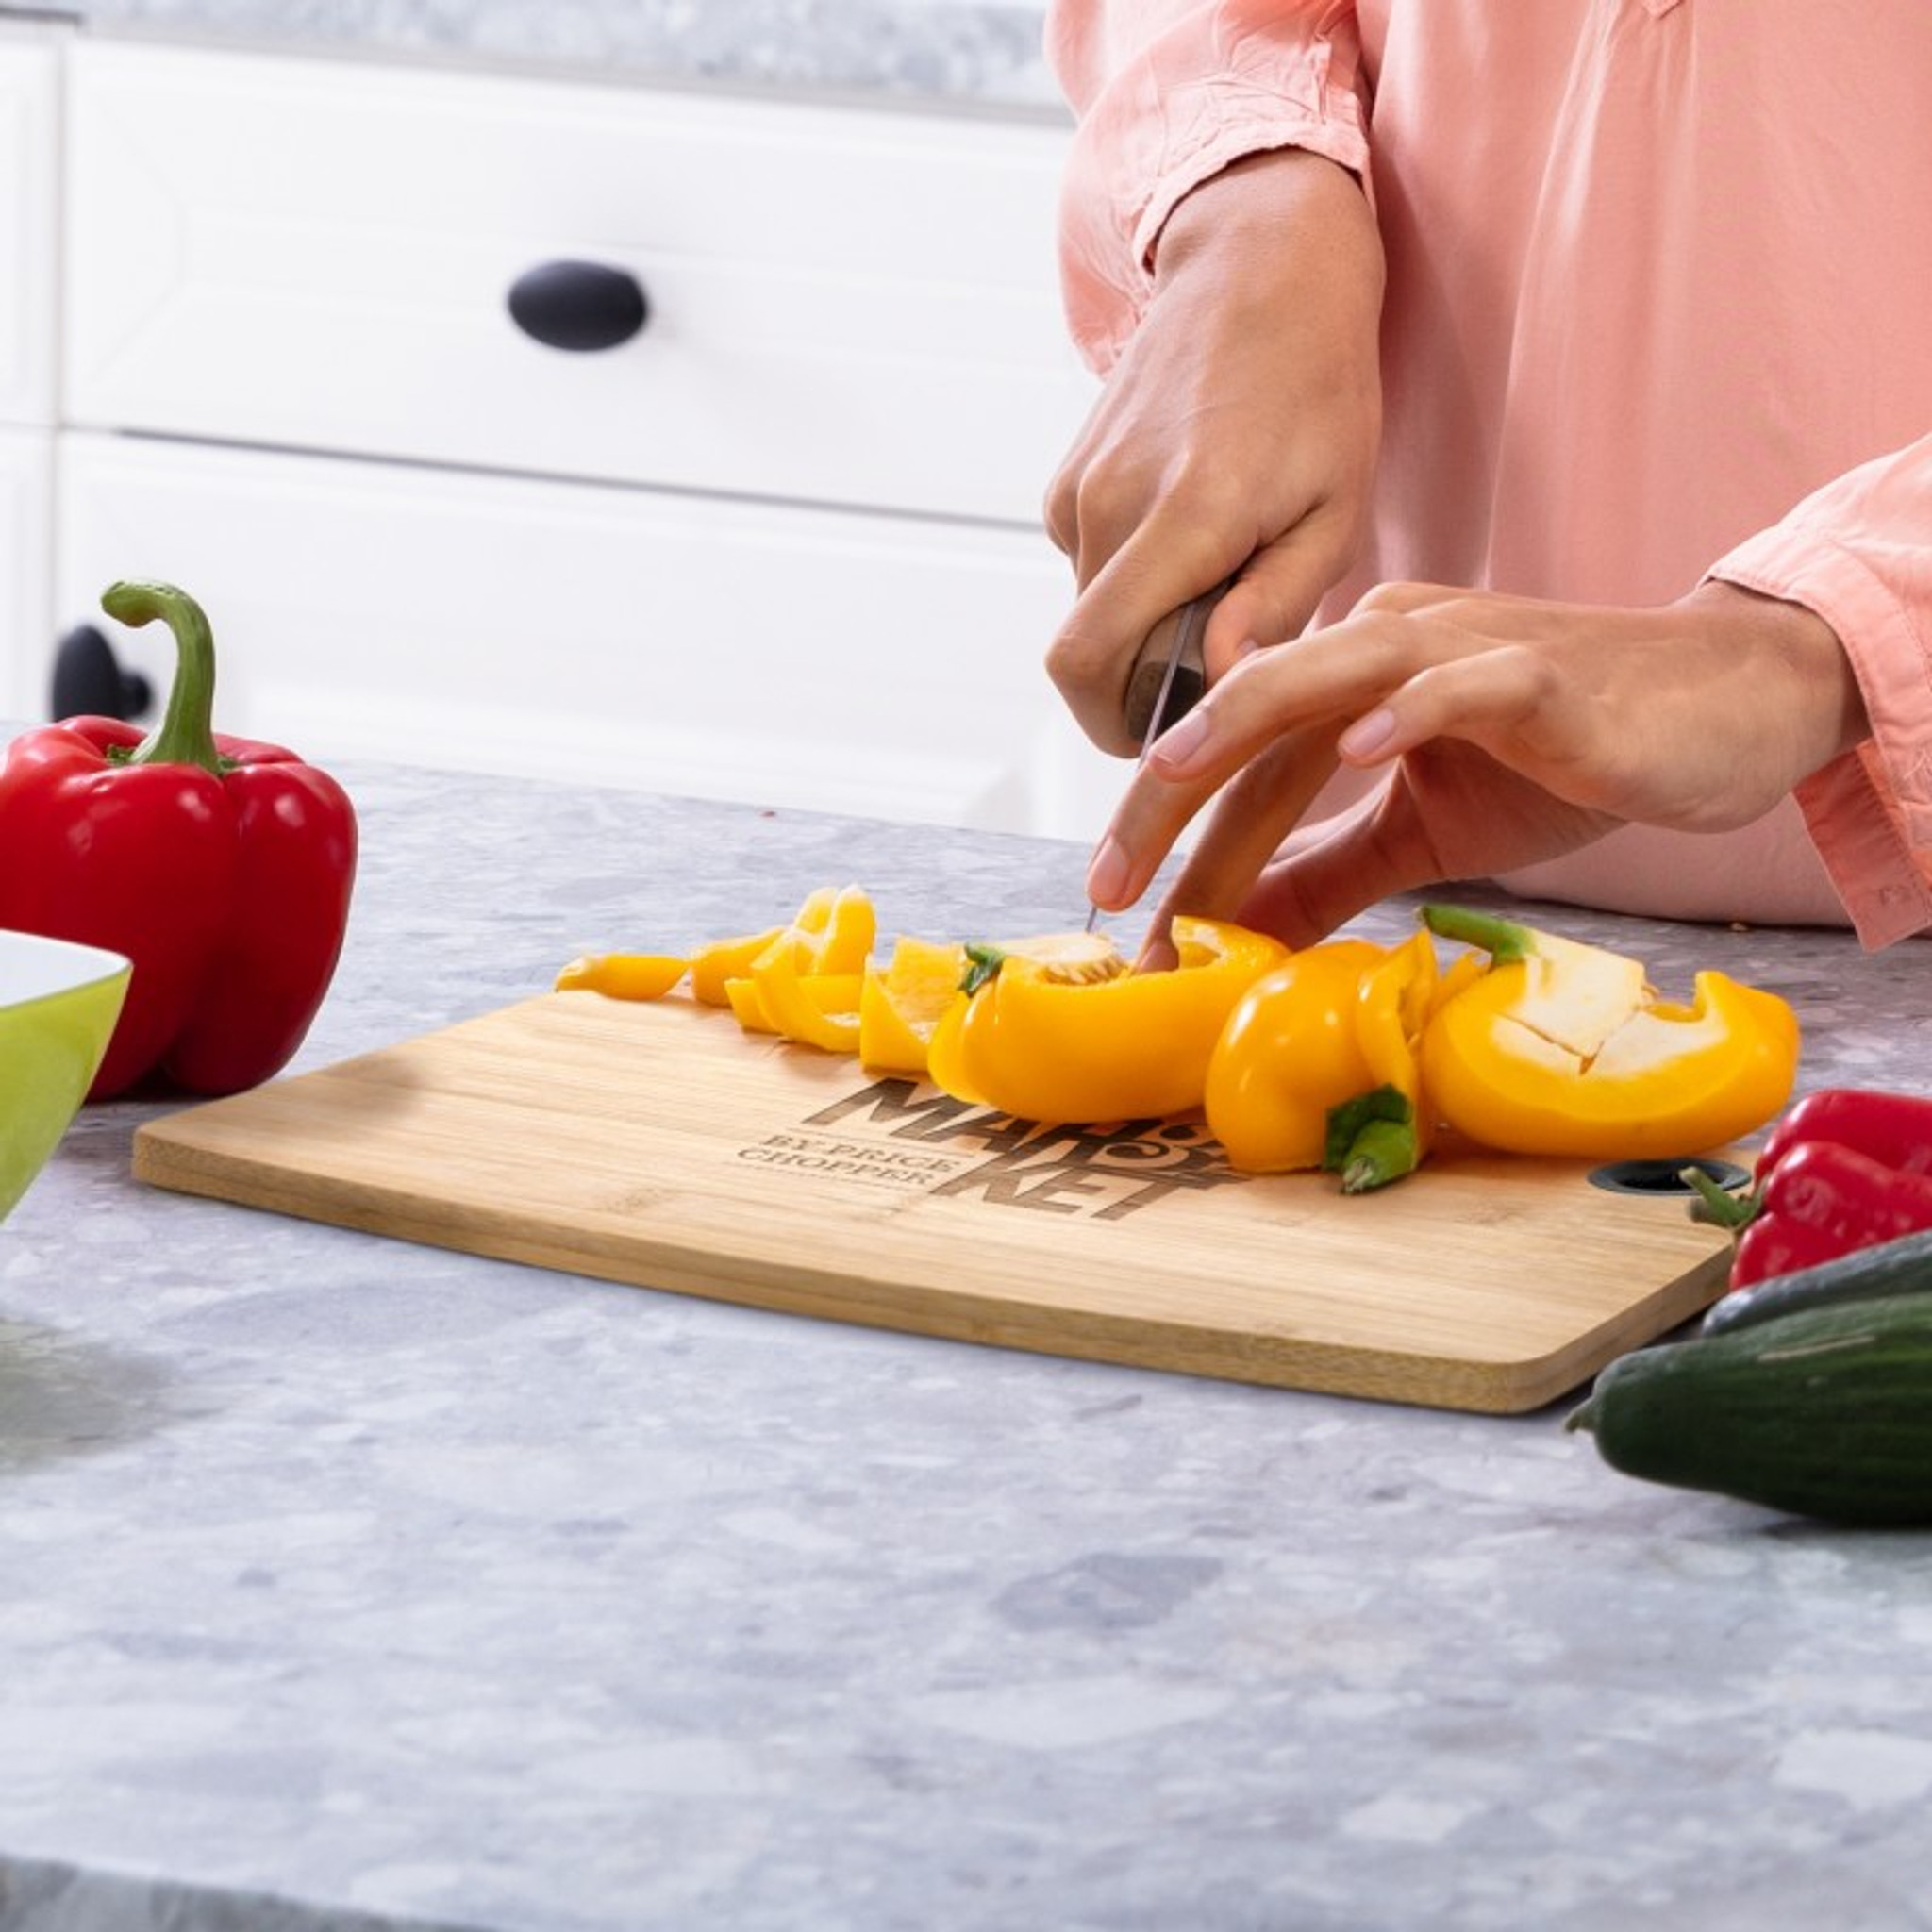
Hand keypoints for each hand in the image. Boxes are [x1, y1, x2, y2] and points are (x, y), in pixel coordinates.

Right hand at [1043, 148, 1384, 754]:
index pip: (1088, 665)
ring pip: (1089, 612)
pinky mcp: (1066, 478)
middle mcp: (1111, 503)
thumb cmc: (1319, 393)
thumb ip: (1272, 607)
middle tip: (1213, 666)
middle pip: (1085, 655)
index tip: (1170, 738)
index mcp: (1185, 519)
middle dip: (1136, 687)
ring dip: (1140, 629)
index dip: (1114, 728)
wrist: (1259, 268)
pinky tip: (1190, 536)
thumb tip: (1211, 679)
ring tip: (1219, 580)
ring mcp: (1078, 487)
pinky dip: (1130, 581)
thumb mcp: (1334, 510)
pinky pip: (1087, 567)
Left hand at [1085, 579, 1868, 946]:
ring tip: (1170, 775)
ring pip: (1328, 672)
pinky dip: (1407, 709)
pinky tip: (1359, 748)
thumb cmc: (1565, 759)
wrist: (1720, 713)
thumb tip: (1235, 932)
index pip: (1240, 756)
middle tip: (1110, 883)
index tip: (1119, 916)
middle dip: (1169, 796)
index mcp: (1351, 675)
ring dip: (1243, 728)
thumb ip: (1327, 871)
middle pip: (1249, 706)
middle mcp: (1385, 640)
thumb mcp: (1422, 831)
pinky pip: (1459, 682)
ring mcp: (1460, 647)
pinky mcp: (1539, 673)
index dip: (1172, 833)